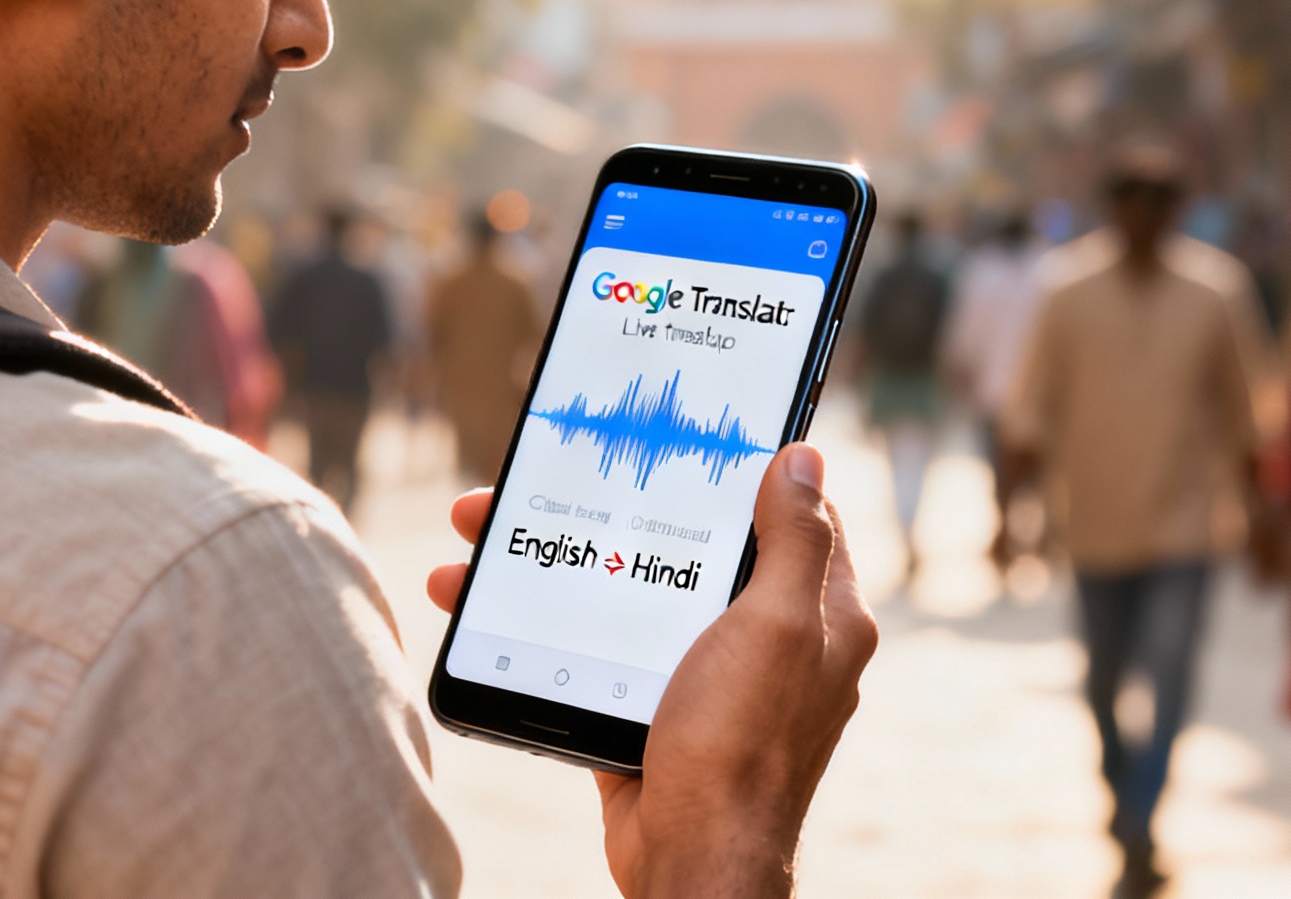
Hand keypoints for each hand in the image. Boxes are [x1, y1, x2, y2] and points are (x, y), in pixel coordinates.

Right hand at [427, 445, 875, 898]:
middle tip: (540, 476)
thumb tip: (803, 458)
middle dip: (609, 506)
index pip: (786, 514)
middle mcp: (765, 639)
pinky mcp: (646, 703)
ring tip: (473, 533)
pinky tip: (484, 599)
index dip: (734, 467)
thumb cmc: (741, 745)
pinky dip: (541, 618)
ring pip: (625, 588)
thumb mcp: (775, 626)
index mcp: (816, 614)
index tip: (676, 434)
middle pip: (683, 544)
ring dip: (551, 557)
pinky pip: (590, 641)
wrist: (689, 857)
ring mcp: (703, 673)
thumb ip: (794, 541)